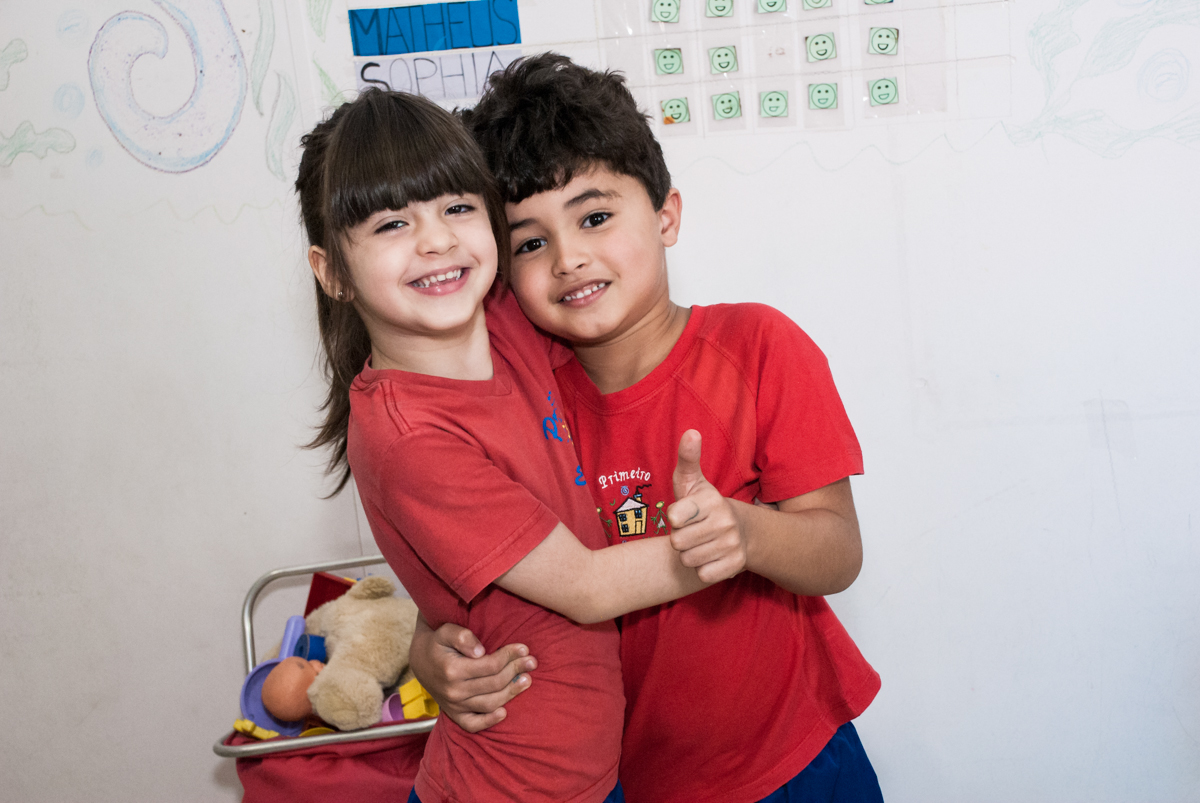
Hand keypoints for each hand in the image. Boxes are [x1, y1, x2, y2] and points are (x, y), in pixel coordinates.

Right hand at [408, 619, 536, 732]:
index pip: (490, 665)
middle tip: (532, 662)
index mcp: (452, 670)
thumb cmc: (438, 642)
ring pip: (489, 703)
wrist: (420, 659)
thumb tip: (480, 652)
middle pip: (494, 683)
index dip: (510, 656)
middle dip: (516, 671)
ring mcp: (453, 705)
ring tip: (527, 680)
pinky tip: (504, 712)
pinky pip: (472, 724)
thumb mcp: (446, 631)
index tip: (524, 648)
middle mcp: (453, 691)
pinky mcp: (454, 714)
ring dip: (511, 693)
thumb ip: (463, 637)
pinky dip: (489, 721)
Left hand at [666, 430, 747, 582]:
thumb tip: (690, 432)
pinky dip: (703, 569)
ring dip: (689, 555)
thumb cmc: (703, 505)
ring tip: (700, 543)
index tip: (683, 514)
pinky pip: (703, 574)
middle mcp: (724, 521)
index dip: (674, 518)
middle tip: (691, 531)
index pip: (675, 517)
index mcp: (710, 500)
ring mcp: (732, 544)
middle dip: (679, 540)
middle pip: (677, 542)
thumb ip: (687, 458)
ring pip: (688, 560)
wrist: (741, 531)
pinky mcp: (736, 565)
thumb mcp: (692, 482)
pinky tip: (710, 556)